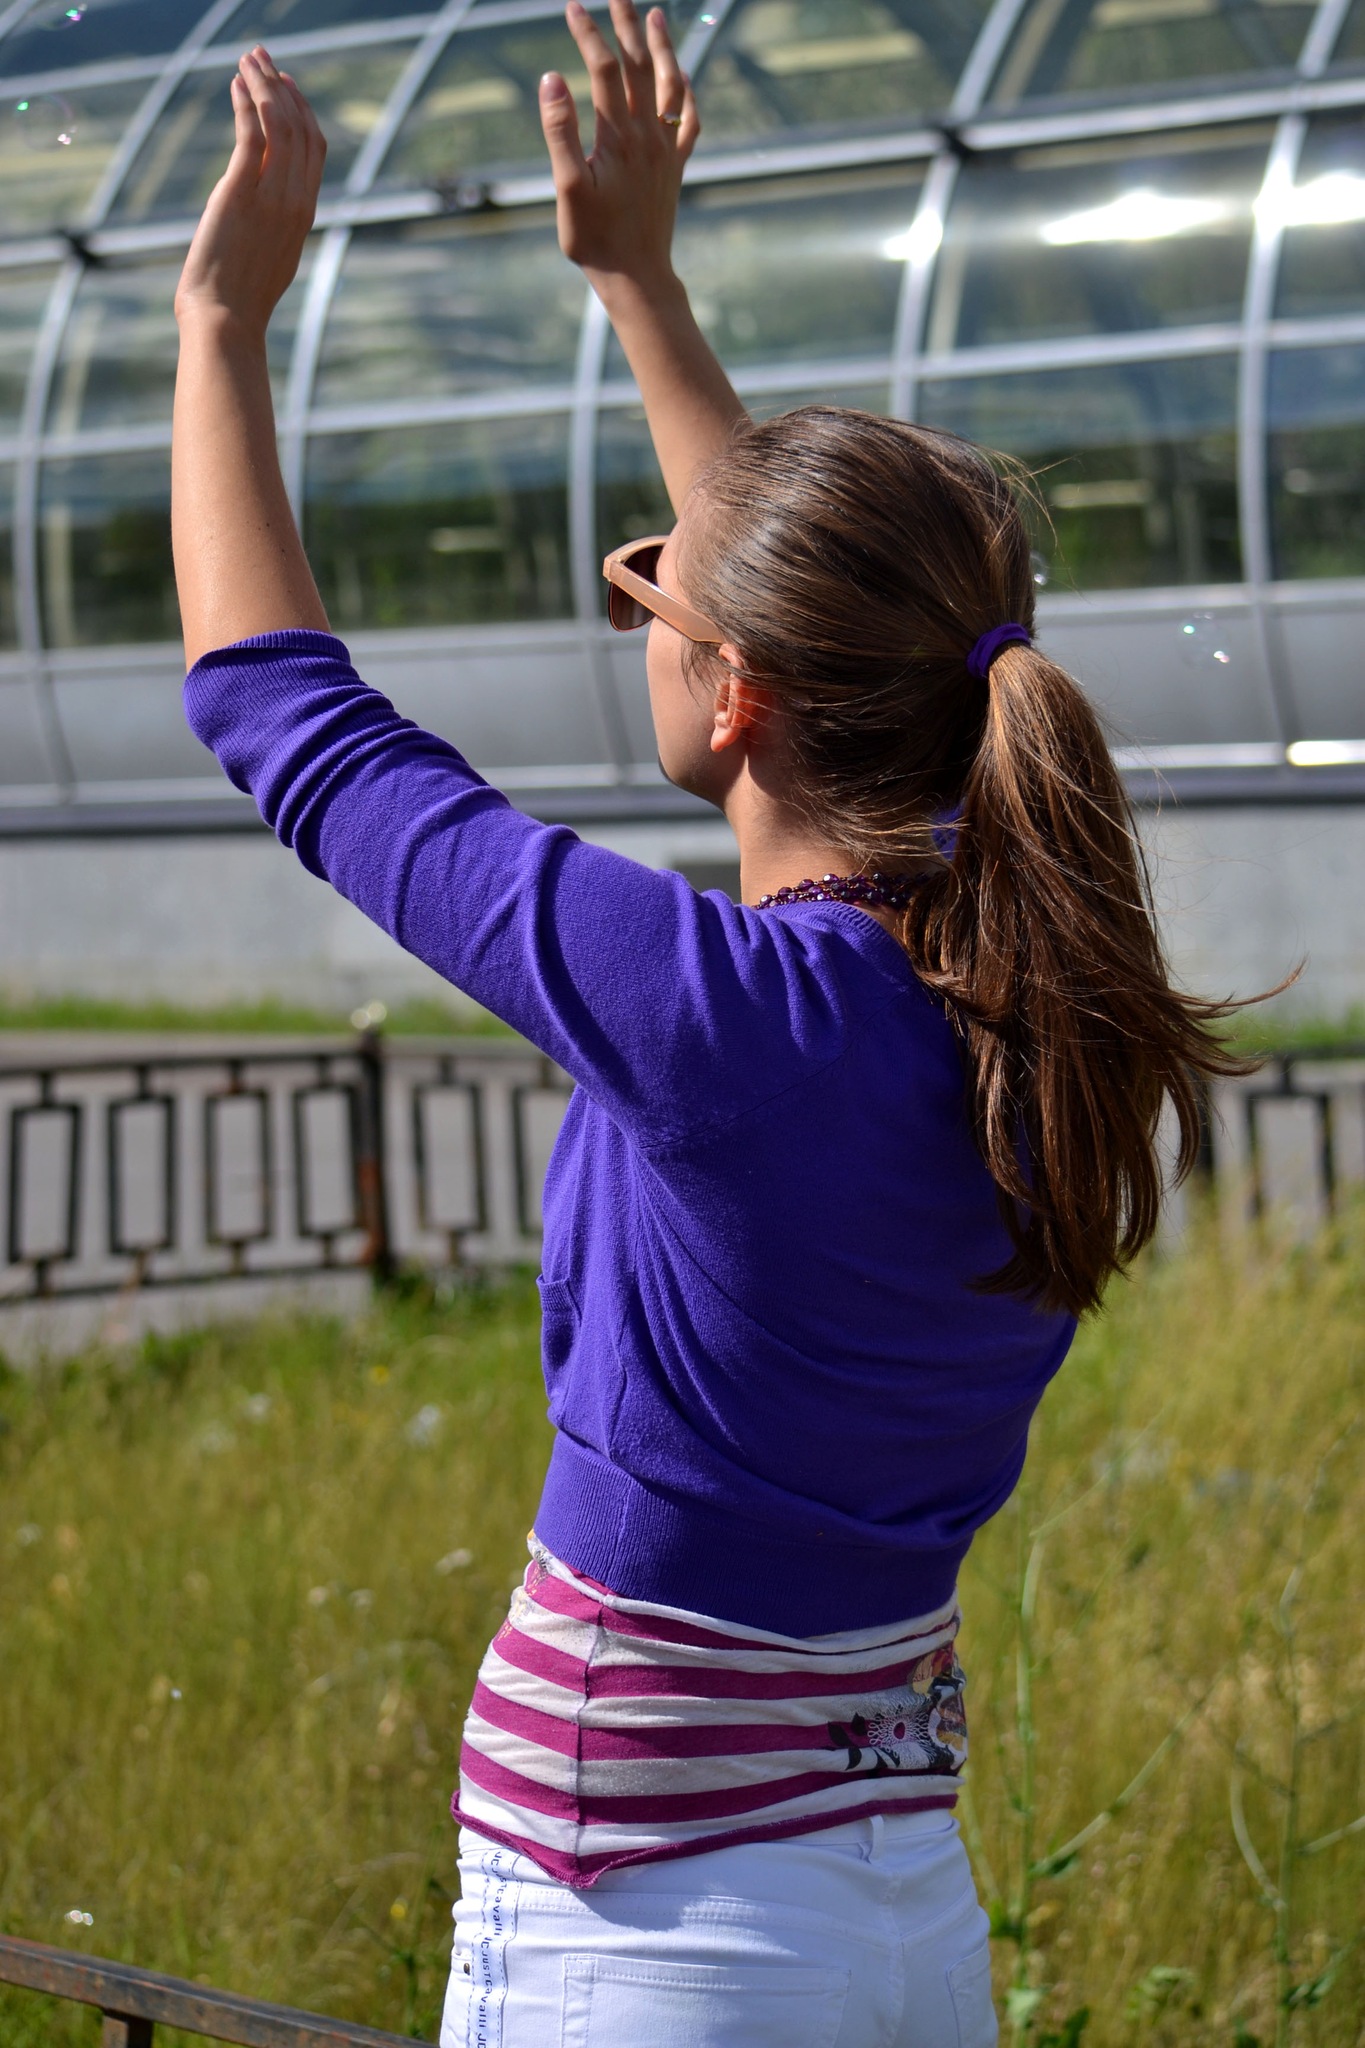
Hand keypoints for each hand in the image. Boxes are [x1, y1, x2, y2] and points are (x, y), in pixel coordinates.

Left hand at [175, 46, 325, 340]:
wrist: (225, 320)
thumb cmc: (237, 301)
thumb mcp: (267, 259)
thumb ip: (271, 226)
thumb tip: (255, 209)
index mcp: (304, 215)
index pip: (314, 149)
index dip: (302, 111)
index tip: (284, 85)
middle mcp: (294, 201)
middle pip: (300, 128)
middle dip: (283, 86)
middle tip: (264, 58)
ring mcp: (270, 197)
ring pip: (278, 123)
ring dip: (263, 84)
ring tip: (248, 59)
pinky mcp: (240, 192)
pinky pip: (249, 133)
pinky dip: (243, 103)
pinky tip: (234, 85)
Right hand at [539, 0, 698, 290]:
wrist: (637, 277)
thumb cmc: (594, 239)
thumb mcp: (566, 188)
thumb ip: (559, 131)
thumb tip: (552, 78)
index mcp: (617, 137)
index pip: (604, 69)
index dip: (589, 33)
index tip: (572, 6)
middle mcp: (647, 136)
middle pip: (639, 65)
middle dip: (625, 24)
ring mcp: (665, 150)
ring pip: (668, 85)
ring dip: (662, 47)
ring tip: (655, 15)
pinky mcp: (675, 168)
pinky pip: (687, 121)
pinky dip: (686, 93)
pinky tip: (683, 78)